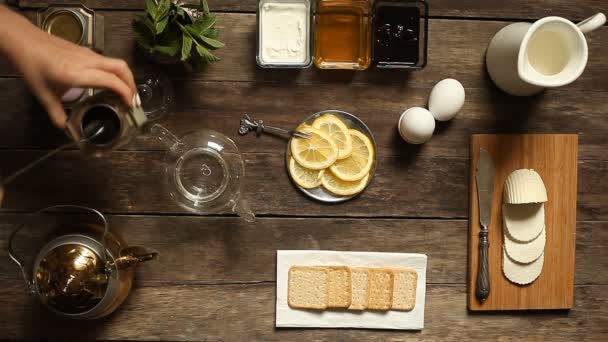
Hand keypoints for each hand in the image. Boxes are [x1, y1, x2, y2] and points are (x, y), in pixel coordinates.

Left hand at [0, 6, 136, 127]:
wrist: (24, 40)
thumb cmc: (33, 67)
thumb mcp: (44, 95)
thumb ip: (57, 115)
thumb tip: (68, 131)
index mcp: (78, 73)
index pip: (112, 81)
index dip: (126, 93)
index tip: (130, 106)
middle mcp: (88, 61)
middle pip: (121, 68)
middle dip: (132, 84)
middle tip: (133, 100)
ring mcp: (89, 54)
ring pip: (117, 63)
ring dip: (125, 78)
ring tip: (125, 93)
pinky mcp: (86, 50)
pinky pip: (108, 61)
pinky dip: (116, 73)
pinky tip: (110, 83)